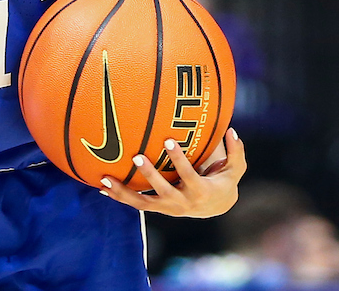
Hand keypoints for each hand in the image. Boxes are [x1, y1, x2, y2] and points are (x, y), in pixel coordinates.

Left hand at [98, 128, 245, 217]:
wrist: (215, 208)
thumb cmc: (223, 181)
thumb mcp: (235, 169)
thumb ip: (236, 152)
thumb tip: (231, 130)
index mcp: (200, 191)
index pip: (189, 174)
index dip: (179, 159)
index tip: (168, 140)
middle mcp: (182, 203)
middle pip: (163, 192)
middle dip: (150, 175)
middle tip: (136, 156)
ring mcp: (167, 208)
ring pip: (143, 203)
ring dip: (123, 192)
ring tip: (105, 178)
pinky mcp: (157, 208)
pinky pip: (136, 204)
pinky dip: (119, 196)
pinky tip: (102, 186)